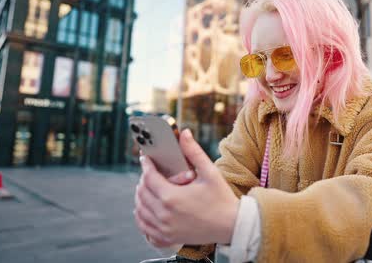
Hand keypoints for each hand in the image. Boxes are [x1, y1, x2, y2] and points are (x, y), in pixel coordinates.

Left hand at [134, 129, 238, 247]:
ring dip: (140, 197)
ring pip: (140, 210)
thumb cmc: (222, 199)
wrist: (231, 226)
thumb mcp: (210, 172)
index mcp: (172, 197)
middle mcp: (164, 214)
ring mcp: (164, 228)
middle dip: (143, 179)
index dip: (146, 164)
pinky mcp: (167, 238)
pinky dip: (142, 217)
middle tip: (149, 172)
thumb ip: (193, 152)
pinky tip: (146, 210)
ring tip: (146, 188)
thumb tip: (184, 133)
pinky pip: (145, 227)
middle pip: (142, 193)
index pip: (149, 177)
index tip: (146, 158)